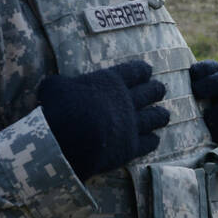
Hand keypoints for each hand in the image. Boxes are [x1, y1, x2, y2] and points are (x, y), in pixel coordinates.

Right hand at [39, 59, 169, 180]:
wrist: (68, 139)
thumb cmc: (59, 108)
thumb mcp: (54, 87)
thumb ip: (61, 84)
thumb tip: (53, 85)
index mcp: (111, 81)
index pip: (135, 71)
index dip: (143, 70)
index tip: (147, 71)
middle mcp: (127, 100)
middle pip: (152, 92)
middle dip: (156, 90)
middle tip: (159, 90)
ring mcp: (132, 124)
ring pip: (156, 117)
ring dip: (161, 115)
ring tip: (164, 115)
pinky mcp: (132, 147)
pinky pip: (150, 142)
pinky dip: (153, 140)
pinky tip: (154, 140)